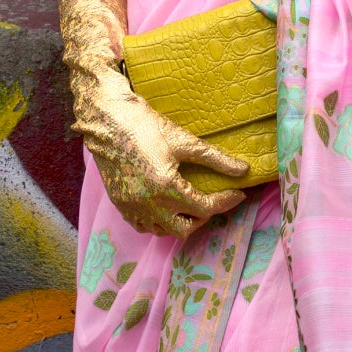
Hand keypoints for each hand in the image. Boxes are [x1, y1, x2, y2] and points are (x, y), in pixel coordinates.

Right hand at [80, 32, 250, 239]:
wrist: (107, 120)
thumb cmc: (146, 125)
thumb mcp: (184, 141)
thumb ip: (215, 159)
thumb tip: (244, 170)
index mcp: (166, 188)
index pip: (204, 208)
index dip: (225, 202)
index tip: (238, 193)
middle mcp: (148, 204)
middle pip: (185, 228)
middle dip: (203, 216)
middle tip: (213, 199)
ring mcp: (132, 207)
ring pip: (163, 231)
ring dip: (181, 222)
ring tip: (191, 204)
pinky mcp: (120, 204)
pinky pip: (144, 225)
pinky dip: (159, 222)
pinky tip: (166, 206)